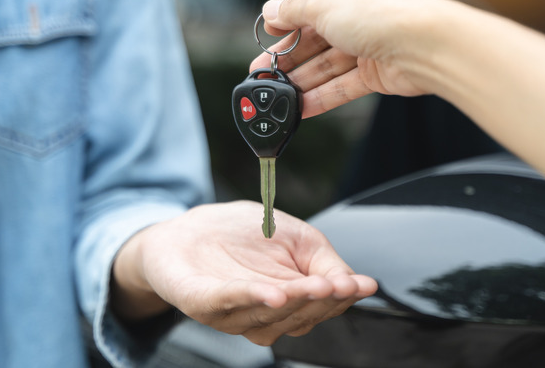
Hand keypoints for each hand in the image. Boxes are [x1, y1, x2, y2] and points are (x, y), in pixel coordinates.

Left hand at [112, 201, 376, 345]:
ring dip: (294, 301)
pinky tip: (274, 292)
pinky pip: (229, 302)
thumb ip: (325, 261)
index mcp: (288, 300)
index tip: (359, 284)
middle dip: (321, 300)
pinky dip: (253, 297)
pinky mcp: (201, 301)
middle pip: (298, 316)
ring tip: (315, 287)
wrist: (185, 228)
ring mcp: (231, 312)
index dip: (341, 296)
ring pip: (269, 315)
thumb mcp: (296, 238)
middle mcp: (262, 314)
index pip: (321, 306)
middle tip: (338, 284)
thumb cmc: (239, 234)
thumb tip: (358, 283)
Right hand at [250, 0, 449, 117]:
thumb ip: (293, 11)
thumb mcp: (323, 3)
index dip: (288, 12)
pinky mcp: (378, 70)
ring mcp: (371, 39)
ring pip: (328, 61)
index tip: (271, 30)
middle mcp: (362, 6)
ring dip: (302, 78)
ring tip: (276, 94)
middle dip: (289, 53)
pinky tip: (301, 106)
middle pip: (316, 32)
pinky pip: (343, 84)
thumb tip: (272, 11)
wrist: (426, 46)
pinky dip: (322, 95)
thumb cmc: (384, 12)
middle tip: (264, 70)